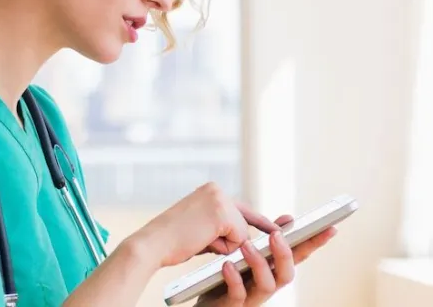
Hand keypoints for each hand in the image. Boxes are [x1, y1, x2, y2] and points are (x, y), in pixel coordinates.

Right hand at [129, 183, 280, 267]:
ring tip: (197, 239)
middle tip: (210, 239)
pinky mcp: (223, 214)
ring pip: (242, 233)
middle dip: (233, 238)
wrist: (153, 243)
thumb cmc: (173, 240)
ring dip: (224, 244)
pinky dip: (222, 247)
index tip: (282, 226)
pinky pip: (237, 239)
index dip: (260, 222)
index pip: (241, 209)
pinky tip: (201, 240)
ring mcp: (220, 200)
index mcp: (210, 190)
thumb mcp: (201, 226)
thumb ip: (222, 226)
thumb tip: (246, 238)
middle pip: (244, 222)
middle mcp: (216, 190)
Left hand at [194, 216, 337, 305]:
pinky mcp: (231, 305)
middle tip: (277, 235)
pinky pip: (238, 295)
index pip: (298, 257)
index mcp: (271, 272)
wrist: (202, 302)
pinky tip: (228, 265)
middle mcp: (265, 286)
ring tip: (247, 245)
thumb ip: (266, 237)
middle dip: (285, 255)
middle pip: (287, 275)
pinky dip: (234, 280)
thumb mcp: (246, 253)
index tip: (330, 228)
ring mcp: (251, 298)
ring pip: (267, 286)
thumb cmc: (225, 276)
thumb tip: (288, 219)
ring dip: (260, 264)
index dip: (314, 244)